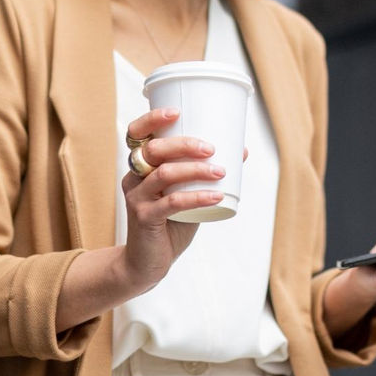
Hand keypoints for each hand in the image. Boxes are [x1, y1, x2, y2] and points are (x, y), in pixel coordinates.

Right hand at [114, 107, 229, 291]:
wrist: (148, 263)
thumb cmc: (170, 225)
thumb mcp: (188, 195)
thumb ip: (206, 175)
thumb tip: (242, 149)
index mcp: (140, 167)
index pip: (136, 134)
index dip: (151, 119)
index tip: (176, 111)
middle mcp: (133, 178)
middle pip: (152, 150)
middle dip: (183, 144)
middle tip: (211, 148)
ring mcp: (136, 198)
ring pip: (163, 174)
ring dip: (194, 169)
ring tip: (220, 171)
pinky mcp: (144, 218)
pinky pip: (171, 203)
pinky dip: (197, 197)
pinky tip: (216, 195)